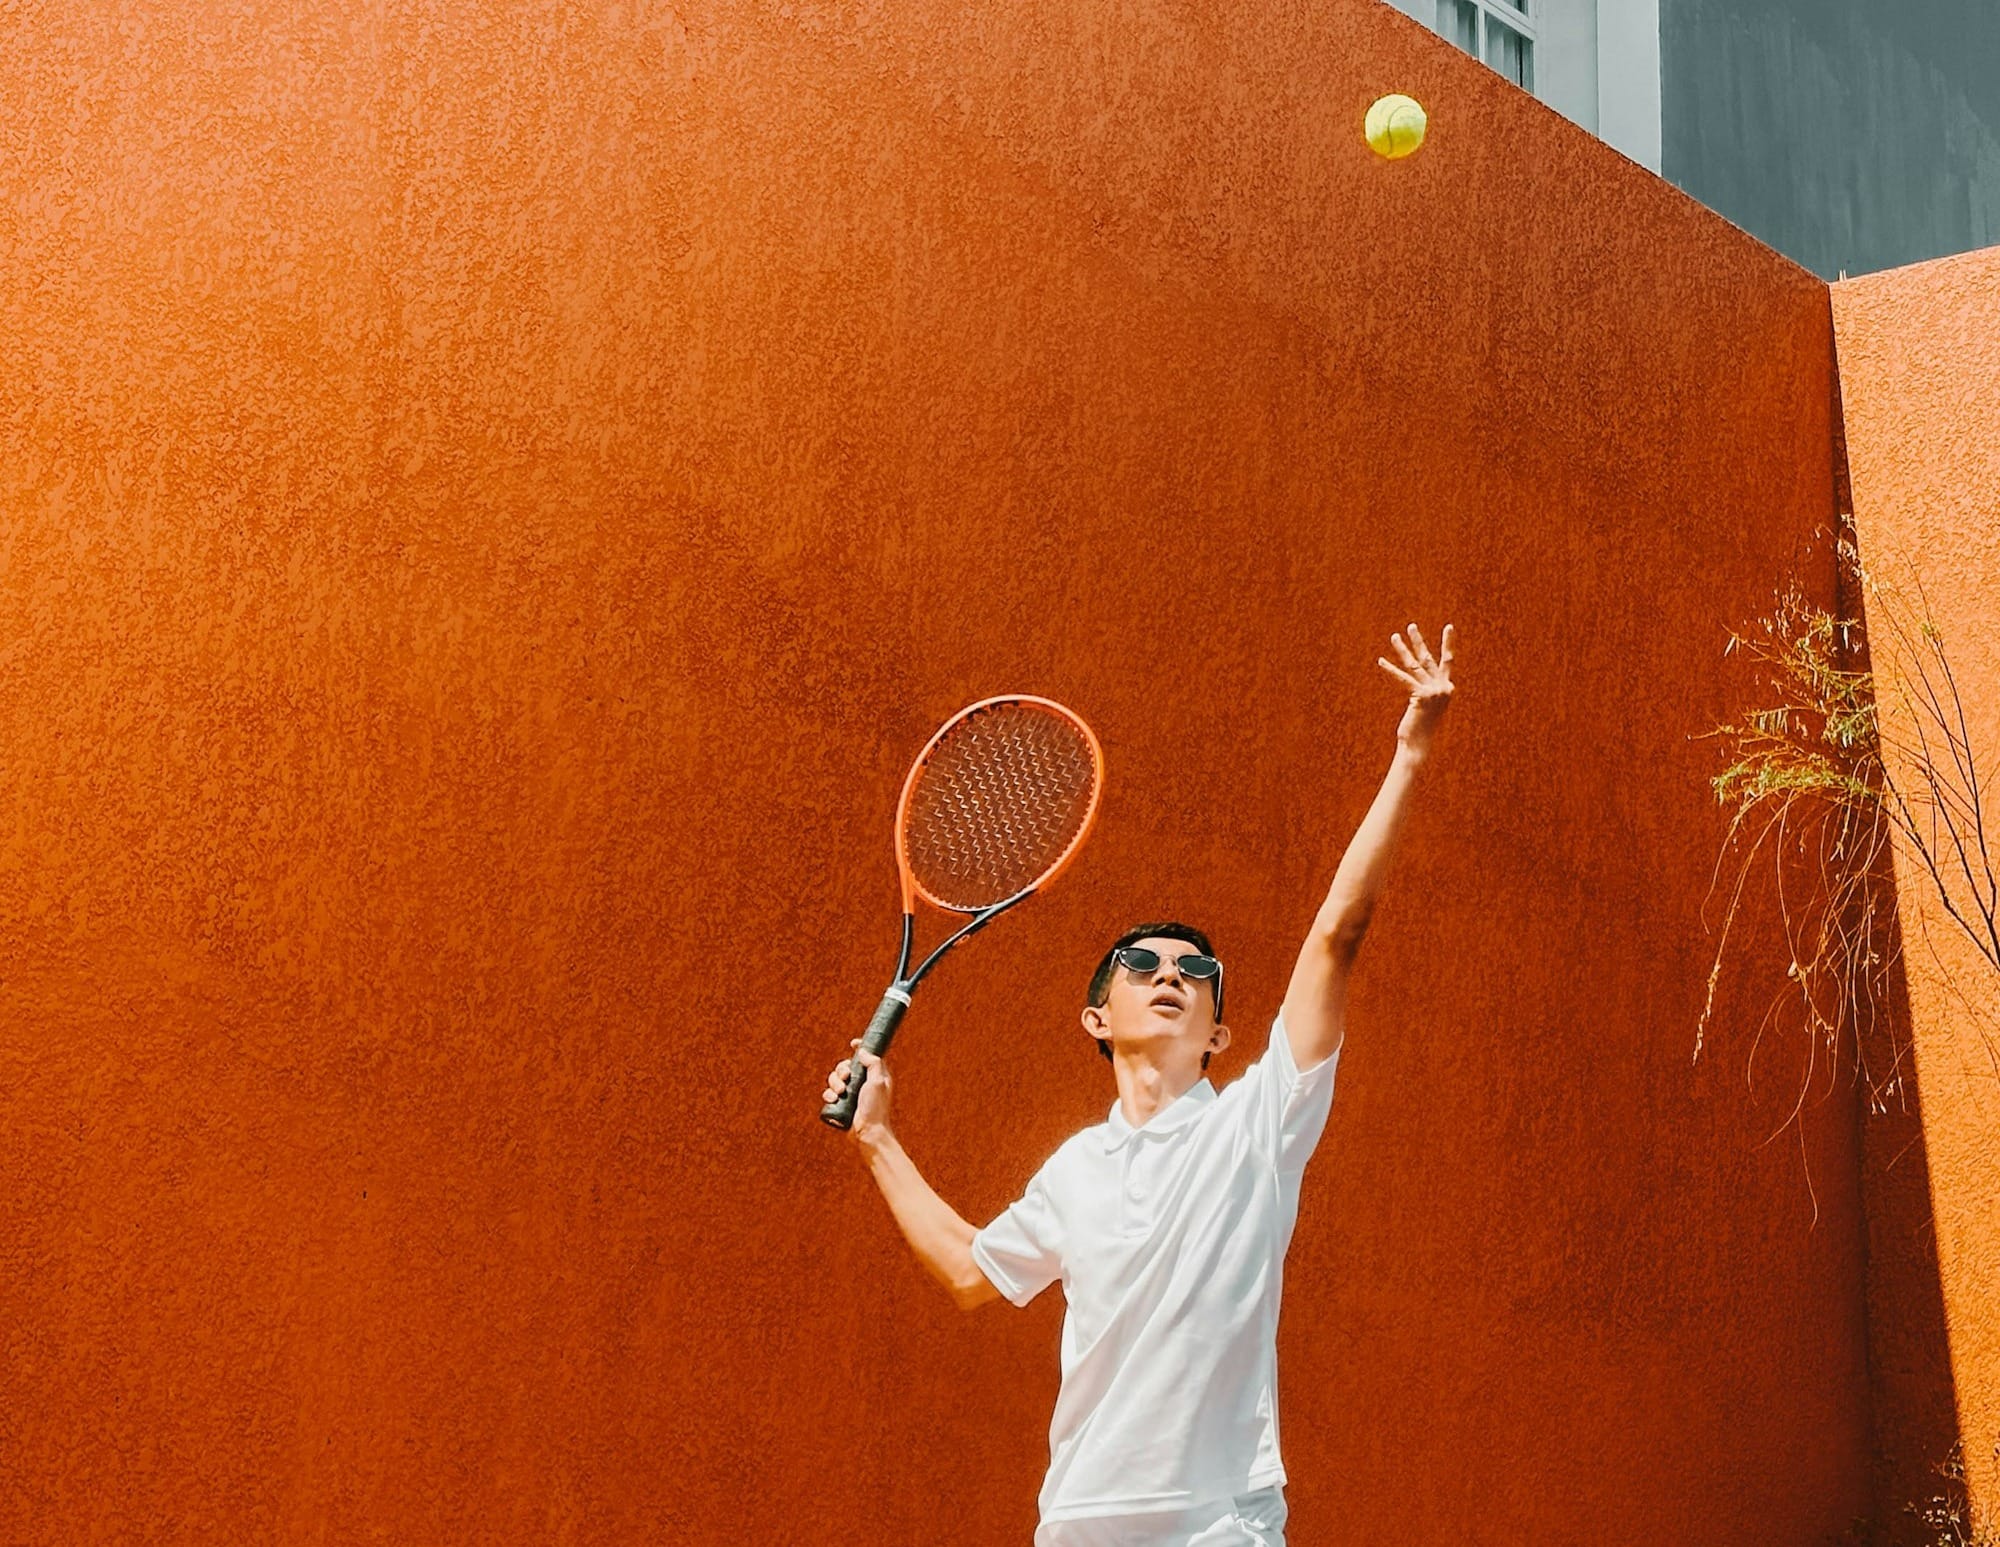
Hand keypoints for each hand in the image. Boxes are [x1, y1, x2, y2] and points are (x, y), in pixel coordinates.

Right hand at [824, 1039, 893, 1144]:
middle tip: (846, 1078)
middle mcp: (862, 1083)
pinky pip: (829, 1093)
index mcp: (875, 1075)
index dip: (860, 1048)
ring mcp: (851, 1093)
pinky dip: (829, 1094)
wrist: (868, 1132)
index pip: (866, 1056)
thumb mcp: (878, 1082)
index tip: (853, 1043)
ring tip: (840, 1093)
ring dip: (834, 1083)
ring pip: (835, 1079)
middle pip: (845, 1066)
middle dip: (841, 1069)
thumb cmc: (877, 1108)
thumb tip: (863, 1051)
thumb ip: (873, 1063)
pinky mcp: (841, 1104)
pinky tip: (834, 1099)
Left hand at [1378, 622, 1455, 758]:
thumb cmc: (1422, 728)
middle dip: (1418, 641)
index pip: (1447, 661)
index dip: (1447, 643)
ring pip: (1413, 665)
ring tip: (1394, 636)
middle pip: (1428, 658)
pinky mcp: (1421, 696)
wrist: (1420, 745)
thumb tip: (1419, 685)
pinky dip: (1391, 670)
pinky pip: (1403, 679)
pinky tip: (1381, 661)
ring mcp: (1433, 691)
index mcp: (1447, 688)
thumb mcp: (1428, 707)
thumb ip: (1427, 692)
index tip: (1449, 627)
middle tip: (1411, 625)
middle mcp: (1443, 687)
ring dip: (1402, 649)